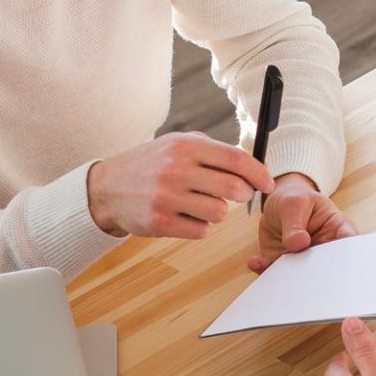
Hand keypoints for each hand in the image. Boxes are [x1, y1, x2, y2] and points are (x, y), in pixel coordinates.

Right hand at [86, 132, 274, 238]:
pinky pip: (201, 231)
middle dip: (244, 195)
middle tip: (239, 195)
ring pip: (219, 213)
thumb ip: (215, 151)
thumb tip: (257, 166)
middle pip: (233, 188)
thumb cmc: (152, 164)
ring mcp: (166, 197)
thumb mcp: (179, 144)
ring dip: (218, 212)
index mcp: (185, 146)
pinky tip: (184, 216)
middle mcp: (175, 169)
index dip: (259, 173)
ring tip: (202, 204)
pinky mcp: (159, 222)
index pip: (235, 159)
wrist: (107, 187)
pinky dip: (200, 226)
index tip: (268, 183)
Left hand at [249, 173, 357, 272]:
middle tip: (302, 274)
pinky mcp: (285, 268)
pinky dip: (265, 270)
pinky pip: (276, 275)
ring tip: (271, 264)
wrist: (277, 208)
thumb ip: (295, 223)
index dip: (349, 256)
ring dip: (287, 277)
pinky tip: (255, 261)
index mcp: (338, 231)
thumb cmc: (295, 200)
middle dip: (317, 276)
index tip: (338, 263)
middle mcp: (325, 251)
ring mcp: (305, 262)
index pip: (350, 244)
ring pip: (302, 278)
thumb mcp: (294, 203)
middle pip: (328, 269)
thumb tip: (299, 243)